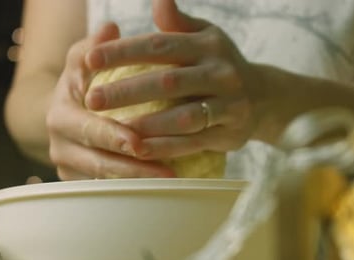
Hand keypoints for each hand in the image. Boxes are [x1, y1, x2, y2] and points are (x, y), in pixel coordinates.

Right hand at [46, 23, 175, 179]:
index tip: (140, 142)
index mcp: (60, 116)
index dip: (114, 137)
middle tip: (167, 171)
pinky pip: (107, 190)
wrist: (63, 111)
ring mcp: (69, 167)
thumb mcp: (83, 60)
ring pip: (104, 182)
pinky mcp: (80, 181)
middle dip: (133, 169)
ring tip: (170, 182)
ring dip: (137, 184)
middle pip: (99, 162)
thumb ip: (95, 47)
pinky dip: (132, 190)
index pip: (90, 129)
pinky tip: (159, 188)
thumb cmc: (81, 81)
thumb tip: (111, 28)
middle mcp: (61, 146)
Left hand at [84, 0, 271, 160]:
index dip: (124, 52)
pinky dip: (167, 147)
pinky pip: (194, 142)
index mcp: (208, 45)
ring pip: (183, 116)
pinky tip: (140, 151)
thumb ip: (178, 23)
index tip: (90, 60)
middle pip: (169, 81)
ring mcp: (228, 105)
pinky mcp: (229, 133)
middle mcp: (220, 72)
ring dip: (148, 123)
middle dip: (127, 91)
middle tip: (92, 100)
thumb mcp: (205, 37)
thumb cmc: (220, 64)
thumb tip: (159, 0)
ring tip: (114, 128)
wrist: (263, 97)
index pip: (159, 45)